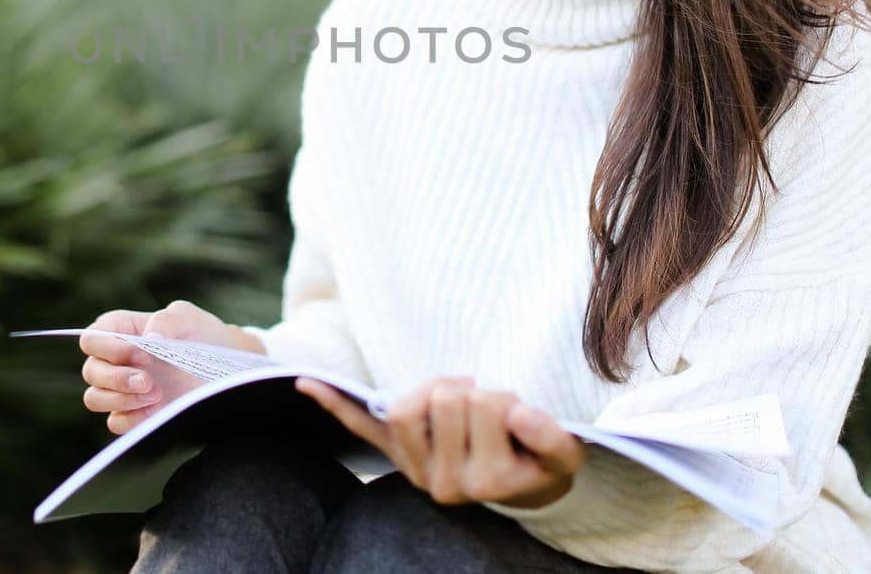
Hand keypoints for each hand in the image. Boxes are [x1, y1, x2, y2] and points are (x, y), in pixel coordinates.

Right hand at [79, 300, 264, 434]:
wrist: (225, 365)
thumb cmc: (202, 334)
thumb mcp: (189, 317)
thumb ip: (167, 319)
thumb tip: (151, 338)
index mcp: (122, 331)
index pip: (92, 338)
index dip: (109, 347)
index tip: (143, 353)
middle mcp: (116, 360)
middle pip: (91, 371)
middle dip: (116, 378)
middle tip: (148, 381)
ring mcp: (123, 388)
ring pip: (95, 398)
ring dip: (120, 399)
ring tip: (155, 395)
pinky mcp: (135, 412)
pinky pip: (115, 422)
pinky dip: (131, 419)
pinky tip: (156, 411)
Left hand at [295, 375, 586, 508]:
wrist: (524, 486)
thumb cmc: (541, 459)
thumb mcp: (563, 453)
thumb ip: (550, 437)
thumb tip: (520, 416)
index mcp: (485, 483)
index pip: (483, 408)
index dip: (506, 401)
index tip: (522, 417)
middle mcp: (442, 484)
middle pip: (444, 400)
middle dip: (474, 392)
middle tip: (494, 408)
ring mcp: (414, 469)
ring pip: (407, 403)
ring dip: (438, 387)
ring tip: (464, 399)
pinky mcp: (399, 455)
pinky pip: (363, 427)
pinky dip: (335, 405)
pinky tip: (306, 384)